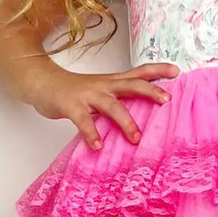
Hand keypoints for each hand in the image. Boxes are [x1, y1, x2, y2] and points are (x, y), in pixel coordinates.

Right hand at [28, 62, 179, 147]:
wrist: (40, 82)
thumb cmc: (72, 91)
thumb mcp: (99, 91)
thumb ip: (116, 102)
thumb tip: (139, 120)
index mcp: (112, 82)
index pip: (138, 72)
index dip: (157, 71)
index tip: (177, 71)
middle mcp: (104, 86)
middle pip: (131, 84)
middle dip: (150, 91)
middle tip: (167, 100)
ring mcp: (88, 95)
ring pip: (111, 105)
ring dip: (125, 121)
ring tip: (136, 139)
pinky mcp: (71, 105)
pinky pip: (83, 120)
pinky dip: (91, 133)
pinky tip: (97, 146)